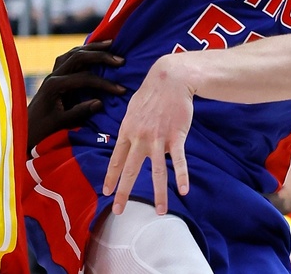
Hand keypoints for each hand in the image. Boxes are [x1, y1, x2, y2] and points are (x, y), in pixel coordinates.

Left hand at [27, 40, 125, 151]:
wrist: (25, 129)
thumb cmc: (42, 129)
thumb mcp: (61, 123)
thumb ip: (79, 112)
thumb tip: (100, 102)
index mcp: (54, 85)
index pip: (84, 78)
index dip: (104, 83)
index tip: (121, 89)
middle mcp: (53, 74)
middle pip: (79, 57)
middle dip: (101, 56)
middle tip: (120, 59)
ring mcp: (53, 72)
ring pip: (74, 52)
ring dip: (92, 48)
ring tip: (110, 43)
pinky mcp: (54, 74)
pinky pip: (70, 56)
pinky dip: (83, 51)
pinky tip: (93, 50)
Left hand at [102, 54, 192, 215]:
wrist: (171, 79)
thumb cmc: (152, 92)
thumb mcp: (133, 108)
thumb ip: (130, 126)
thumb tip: (127, 138)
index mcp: (127, 131)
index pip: (116, 159)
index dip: (111, 177)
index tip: (107, 192)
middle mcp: (140, 138)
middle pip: (130, 170)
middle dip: (124, 192)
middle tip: (118, 210)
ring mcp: (158, 139)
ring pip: (157, 172)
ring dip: (158, 194)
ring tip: (161, 211)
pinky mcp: (176, 137)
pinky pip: (179, 161)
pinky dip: (182, 176)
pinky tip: (183, 190)